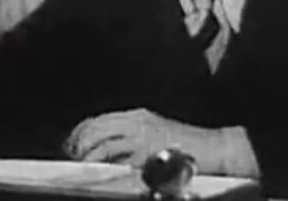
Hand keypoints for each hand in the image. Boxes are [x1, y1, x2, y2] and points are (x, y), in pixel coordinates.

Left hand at [64, 108, 223, 172]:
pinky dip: (104, 166)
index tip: (72, 144)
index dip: (82, 132)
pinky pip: (118, 159)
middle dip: (80, 143)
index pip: (100, 119)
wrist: (215, 149)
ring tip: (84, 165)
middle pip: (96, 128)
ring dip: (89, 156)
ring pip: (103, 143)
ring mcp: (143, 137)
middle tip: (74, 156)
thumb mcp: (157, 131)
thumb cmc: (189, 145)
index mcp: (139, 116)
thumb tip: (105, 148)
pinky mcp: (149, 154)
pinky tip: (99, 172)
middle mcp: (138, 122)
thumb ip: (132, 136)